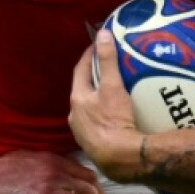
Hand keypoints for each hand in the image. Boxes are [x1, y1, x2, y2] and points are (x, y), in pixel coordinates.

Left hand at [68, 28, 142, 180]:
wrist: (120, 159)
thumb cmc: (114, 121)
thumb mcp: (112, 87)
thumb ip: (108, 61)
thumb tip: (102, 34)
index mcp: (77, 99)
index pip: (80, 70)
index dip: (89, 56)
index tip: (98, 45)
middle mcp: (75, 116)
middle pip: (83, 90)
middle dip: (93, 78)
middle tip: (108, 68)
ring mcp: (83, 133)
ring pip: (89, 109)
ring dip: (98, 99)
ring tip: (114, 92)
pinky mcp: (93, 146)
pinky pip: (97, 125)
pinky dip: (104, 117)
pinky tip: (116, 118)